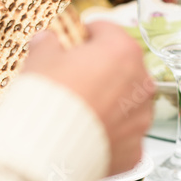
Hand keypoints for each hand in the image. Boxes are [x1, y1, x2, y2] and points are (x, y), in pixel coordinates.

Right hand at [24, 21, 154, 174]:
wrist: (44, 148)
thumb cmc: (45, 97)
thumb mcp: (39, 58)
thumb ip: (47, 43)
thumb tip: (46, 41)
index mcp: (122, 51)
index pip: (106, 30)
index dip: (84, 35)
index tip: (70, 44)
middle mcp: (140, 83)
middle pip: (121, 67)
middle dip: (99, 70)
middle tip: (71, 80)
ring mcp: (140, 120)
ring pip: (126, 102)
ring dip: (108, 102)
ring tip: (78, 111)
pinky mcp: (134, 150)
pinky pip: (122, 135)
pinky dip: (107, 134)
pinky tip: (84, 134)